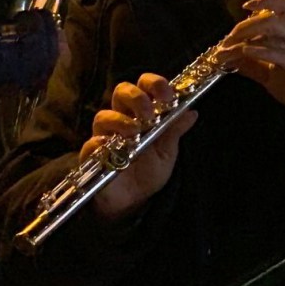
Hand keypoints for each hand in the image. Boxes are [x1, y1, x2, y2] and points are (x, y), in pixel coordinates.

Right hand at [85, 73, 198, 222]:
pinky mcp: (92, 155)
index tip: (167, 95)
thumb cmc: (150, 171)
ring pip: (104, 115)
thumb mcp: (168, 151)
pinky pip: (91, 143)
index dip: (154, 84)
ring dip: (121, 120)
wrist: (133, 201)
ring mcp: (105, 136)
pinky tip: (115, 147)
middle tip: (149, 113)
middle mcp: (122, 118)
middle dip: (136, 97)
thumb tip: (192, 112)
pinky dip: (102, 142)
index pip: (144, 86)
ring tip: (136, 132)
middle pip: (121, 92)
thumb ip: (175, 131)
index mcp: (142, 112)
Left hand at [215, 0, 284, 120]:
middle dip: (244, 26)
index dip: (266, 1)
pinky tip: (246, 51)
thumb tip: (228, 60)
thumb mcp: (267, 76)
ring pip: (274, 28)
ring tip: (231, 46)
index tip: (246, 6)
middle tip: (226, 41)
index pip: (282, 9)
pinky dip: (261, 50)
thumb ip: (250, 66)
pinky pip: (280, 53)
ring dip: (248, 34)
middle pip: (270, 18)